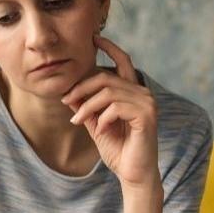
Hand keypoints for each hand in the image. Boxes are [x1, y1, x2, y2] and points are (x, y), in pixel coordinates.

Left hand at [62, 36, 158, 187]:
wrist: (133, 174)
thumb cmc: (118, 150)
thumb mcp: (96, 124)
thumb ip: (87, 107)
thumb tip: (70, 92)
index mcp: (133, 92)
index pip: (123, 61)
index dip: (110, 47)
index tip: (94, 38)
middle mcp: (143, 93)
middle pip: (106, 77)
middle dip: (81, 88)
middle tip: (66, 101)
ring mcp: (148, 103)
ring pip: (108, 92)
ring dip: (87, 106)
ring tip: (77, 120)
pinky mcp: (147, 115)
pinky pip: (116, 106)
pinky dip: (102, 118)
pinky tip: (99, 129)